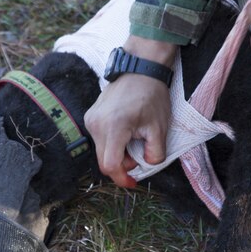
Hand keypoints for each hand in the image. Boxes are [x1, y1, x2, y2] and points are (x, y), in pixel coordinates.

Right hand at [84, 36, 175, 187]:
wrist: (140, 69)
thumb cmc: (151, 95)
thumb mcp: (159, 128)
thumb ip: (154, 153)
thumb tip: (146, 165)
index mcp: (114, 127)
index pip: (110, 165)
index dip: (122, 178)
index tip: (133, 182)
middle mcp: (96, 124)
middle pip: (104, 160)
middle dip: (122, 166)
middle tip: (139, 159)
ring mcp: (91, 119)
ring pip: (101, 150)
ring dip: (117, 154)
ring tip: (134, 142)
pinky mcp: (90, 116)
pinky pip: (99, 139)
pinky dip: (112, 143)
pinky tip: (126, 134)